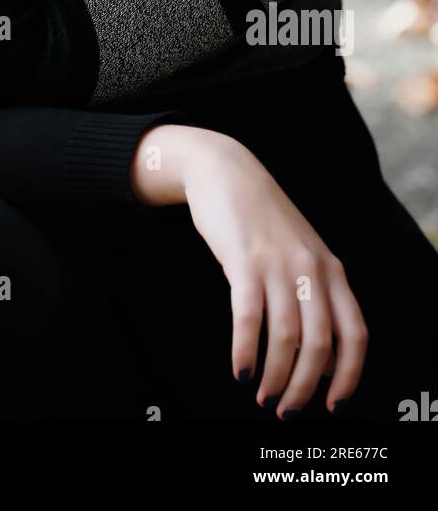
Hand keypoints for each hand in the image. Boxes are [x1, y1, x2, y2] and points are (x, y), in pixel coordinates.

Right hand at [181, 132, 367, 417]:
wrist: (226, 171)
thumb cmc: (262, 220)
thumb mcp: (302, 253)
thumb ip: (316, 297)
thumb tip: (321, 361)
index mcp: (332, 269)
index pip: (355, 334)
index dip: (349, 377)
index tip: (333, 406)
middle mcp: (311, 268)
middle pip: (320, 345)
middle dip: (304, 388)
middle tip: (286, 411)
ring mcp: (278, 263)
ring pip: (286, 337)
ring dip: (275, 377)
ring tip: (261, 396)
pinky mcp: (243, 260)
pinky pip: (248, 317)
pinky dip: (245, 352)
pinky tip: (241, 372)